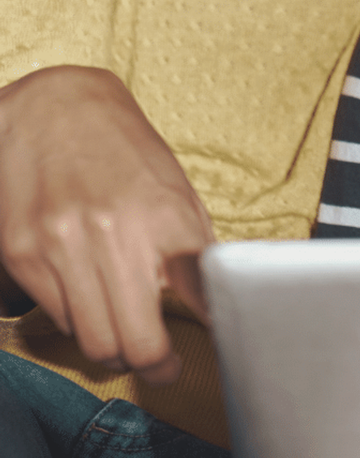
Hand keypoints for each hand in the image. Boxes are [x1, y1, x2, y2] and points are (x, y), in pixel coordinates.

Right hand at [0, 66, 214, 384]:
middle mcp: (112, 235)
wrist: (52, 106)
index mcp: (165, 215)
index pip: (199, 292)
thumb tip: (209, 298)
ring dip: (112, 348)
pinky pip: (54, 316)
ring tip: (125, 338)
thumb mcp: (174, 186)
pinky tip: (87, 301)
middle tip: (163, 366)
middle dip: (154, 364)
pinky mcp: (22, 254)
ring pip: (92, 340)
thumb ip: (188, 242)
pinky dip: (74, 320)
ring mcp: (62, 248)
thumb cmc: (123, 148)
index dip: (215, 327)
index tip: (224, 344)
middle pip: (137, 341)